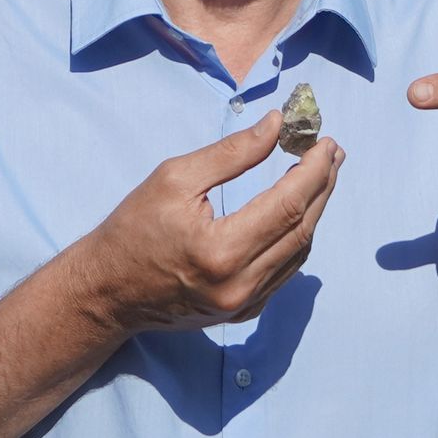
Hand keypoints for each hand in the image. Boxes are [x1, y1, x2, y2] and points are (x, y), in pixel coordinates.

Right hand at [69, 114, 342, 341]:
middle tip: (331, 152)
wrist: (106, 291)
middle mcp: (239, 285)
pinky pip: (284, 272)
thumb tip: (277, 124)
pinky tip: (298, 211)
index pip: (289, 204)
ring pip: (299, 253)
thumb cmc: (134, 227)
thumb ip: (232, 152)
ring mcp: (244, 304)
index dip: (313, 170)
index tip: (326, 142)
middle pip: (302, 229)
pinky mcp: (243, 313)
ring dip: (315, 211)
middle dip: (322, 186)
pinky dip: (297, 238)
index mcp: (221, 250)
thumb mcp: (174, 178)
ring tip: (320, 175)